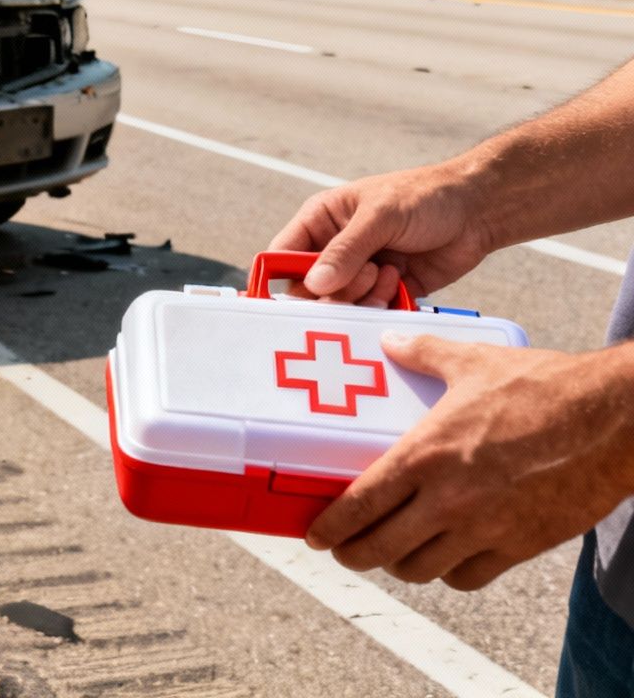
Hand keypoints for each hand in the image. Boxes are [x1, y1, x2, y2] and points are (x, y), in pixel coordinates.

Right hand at [270, 163, 495, 303]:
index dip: (278, 277)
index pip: (283, 254)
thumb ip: (345, 251)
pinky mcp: (386, 290)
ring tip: (388, 273)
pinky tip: (400, 281)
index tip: (288, 298)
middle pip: (308, 289)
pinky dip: (382, 304)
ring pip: (340, 304)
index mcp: (322, 221)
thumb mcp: (379, 216)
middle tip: (363, 275)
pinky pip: (370, 311)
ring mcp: (360, 271)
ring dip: (362, 296)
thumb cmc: (425, 197)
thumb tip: (314, 284)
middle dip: (332, 291)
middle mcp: (336, 249)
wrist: (479, 210)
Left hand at [306, 334, 633, 589]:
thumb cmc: (546, 387)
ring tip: (392, 552)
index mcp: (426, 455)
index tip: (315, 536)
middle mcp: (449, 499)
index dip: (330, 528)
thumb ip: (423, 354)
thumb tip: (390, 340)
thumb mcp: (474, 362)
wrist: (616, 419)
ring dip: (399, 565)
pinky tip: (444, 556)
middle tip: (345, 550)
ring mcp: (485, 528)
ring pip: (421, 570)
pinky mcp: (521, 546)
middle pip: (380, 549)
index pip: (360, 505)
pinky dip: (449, 573)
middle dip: (354, 554)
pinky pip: (469, 577)